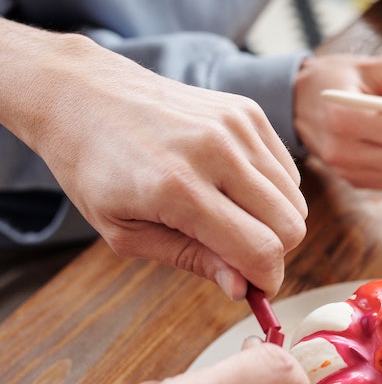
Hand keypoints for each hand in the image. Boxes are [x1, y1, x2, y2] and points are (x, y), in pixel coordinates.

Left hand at [16, 28, 307, 298]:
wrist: (83, 93)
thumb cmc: (95, 166)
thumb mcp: (125, 231)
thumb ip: (190, 259)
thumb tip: (241, 287)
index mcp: (178, 188)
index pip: (259, 250)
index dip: (265, 281)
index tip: (255, 289)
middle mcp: (215, 152)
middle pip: (290, 227)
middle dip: (272, 254)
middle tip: (239, 255)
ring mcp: (236, 126)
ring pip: (294, 199)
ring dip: (273, 222)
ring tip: (232, 219)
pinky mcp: (246, 111)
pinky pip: (286, 169)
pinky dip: (271, 190)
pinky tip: (233, 188)